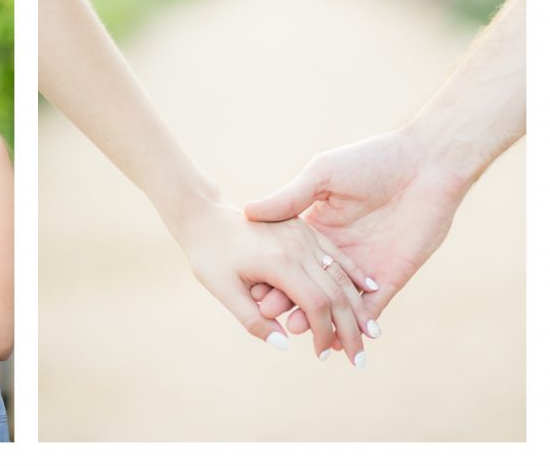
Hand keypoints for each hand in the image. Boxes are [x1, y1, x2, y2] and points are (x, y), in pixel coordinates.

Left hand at [174, 191, 378, 364]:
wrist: (205, 217)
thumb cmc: (209, 257)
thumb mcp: (223, 290)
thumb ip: (253, 320)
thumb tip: (284, 344)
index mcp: (279, 262)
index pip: (316, 303)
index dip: (324, 332)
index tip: (323, 356)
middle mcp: (297, 246)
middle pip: (336, 291)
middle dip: (350, 328)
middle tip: (359, 360)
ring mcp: (303, 235)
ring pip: (341, 272)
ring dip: (359, 304)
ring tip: (373, 333)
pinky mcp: (304, 228)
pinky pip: (336, 253)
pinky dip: (355, 273)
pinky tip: (371, 289)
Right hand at [244, 130, 468, 337]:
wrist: (427, 164)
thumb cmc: (372, 160)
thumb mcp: (322, 174)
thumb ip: (289, 197)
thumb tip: (249, 211)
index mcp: (318, 226)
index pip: (289, 258)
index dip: (271, 272)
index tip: (250, 286)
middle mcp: (338, 250)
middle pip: (309, 284)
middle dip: (288, 300)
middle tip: (267, 314)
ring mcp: (365, 266)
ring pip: (337, 302)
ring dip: (318, 318)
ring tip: (297, 329)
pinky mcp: (391, 276)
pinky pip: (371, 308)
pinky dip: (354, 324)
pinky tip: (336, 338)